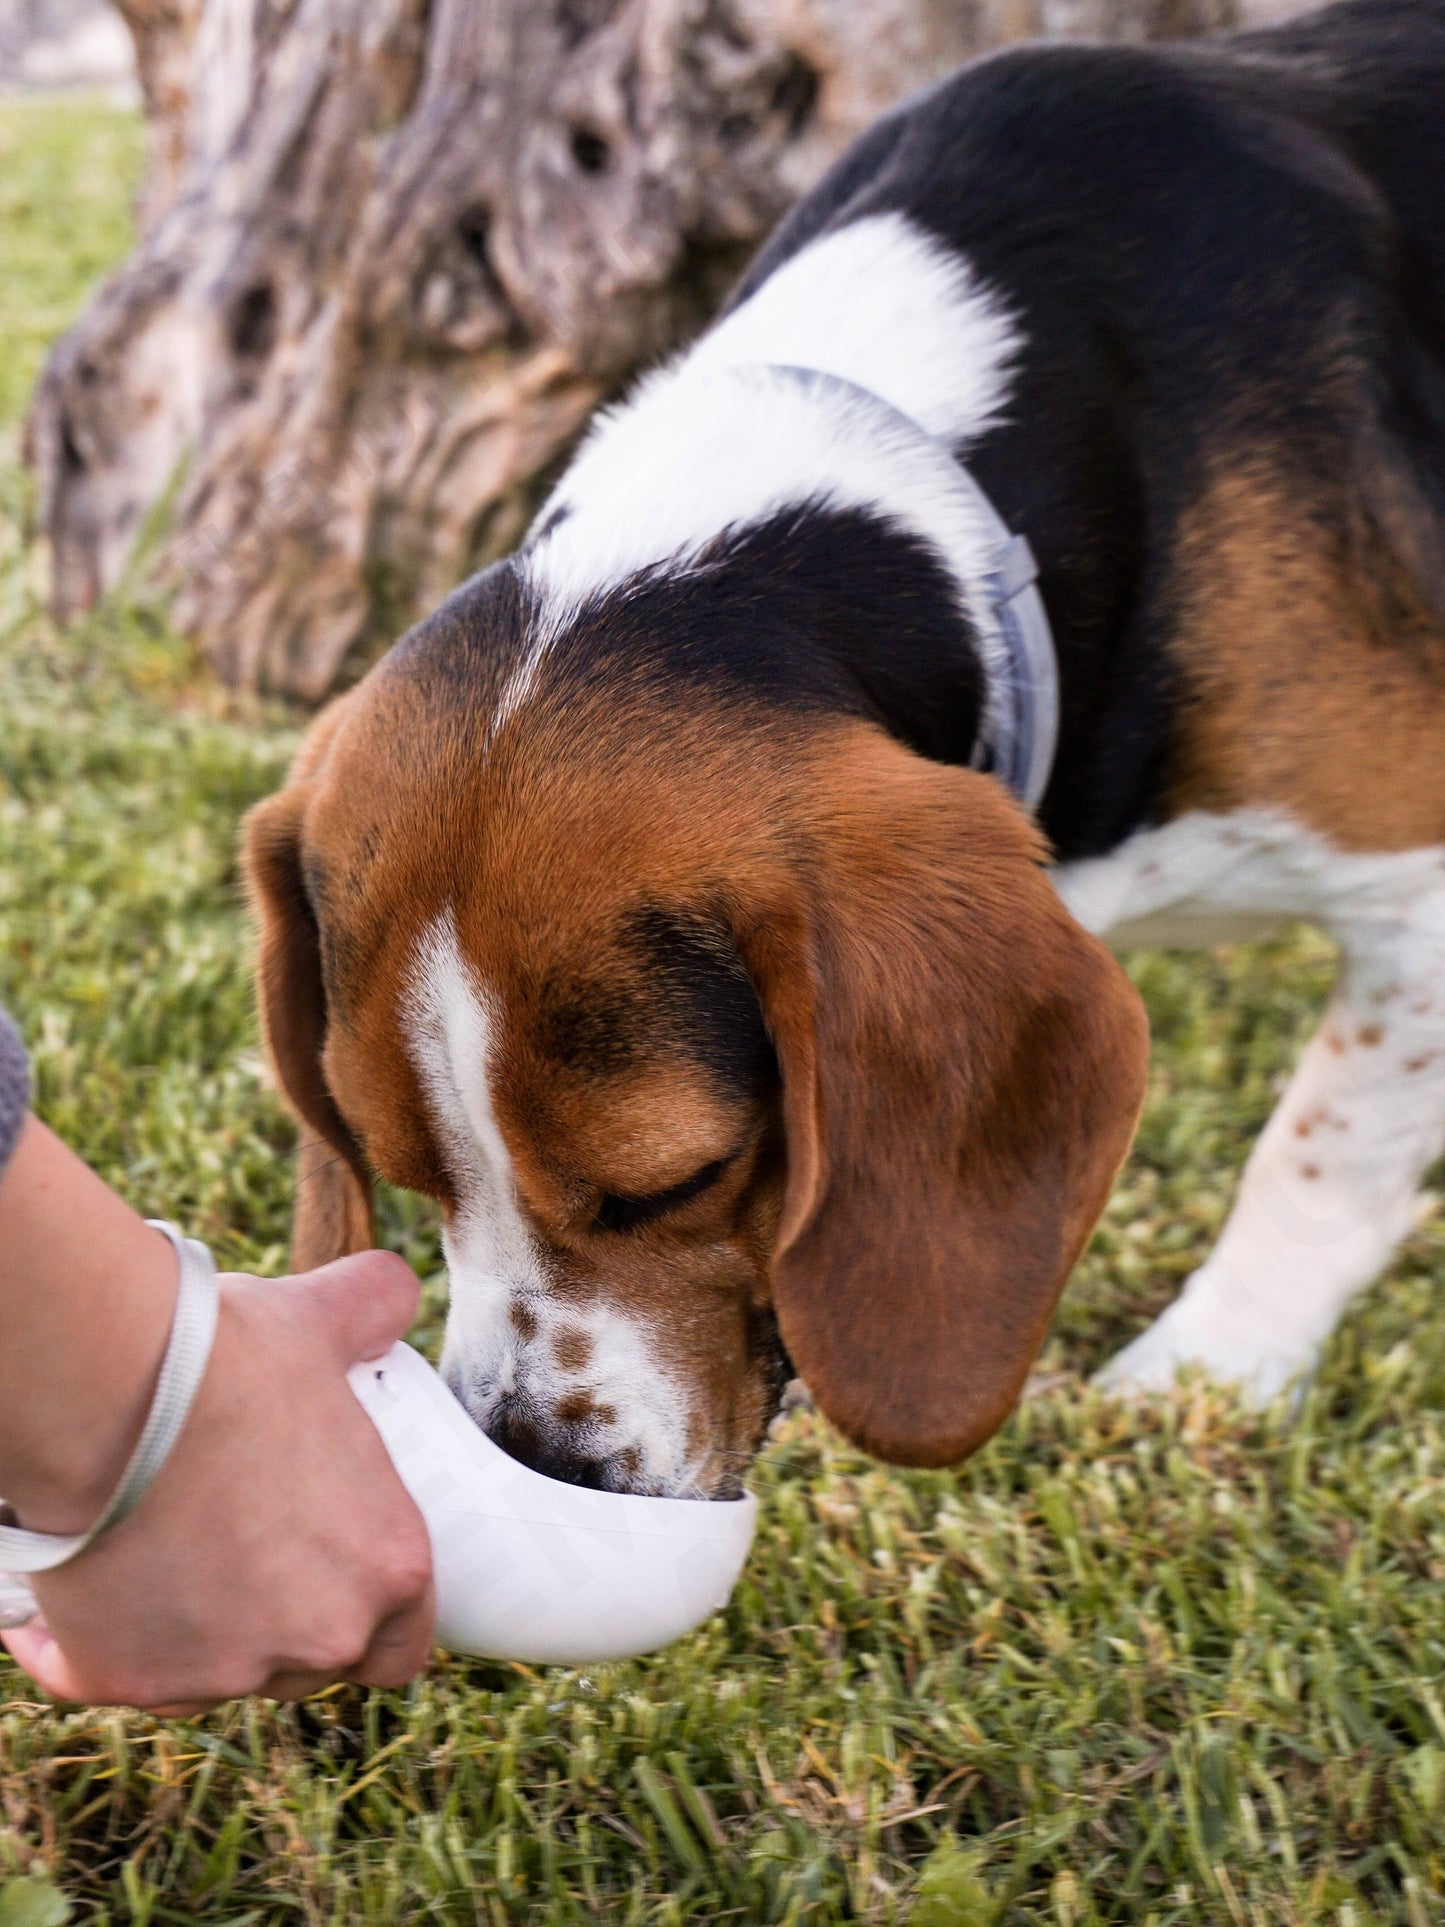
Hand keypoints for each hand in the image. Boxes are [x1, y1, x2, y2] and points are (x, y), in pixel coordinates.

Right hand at [2, 1251, 434, 1711]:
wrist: (109, 1392)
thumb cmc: (230, 1360)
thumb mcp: (322, 1322)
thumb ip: (374, 1309)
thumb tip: (392, 1293)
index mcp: (387, 1568)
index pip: (403, 1642)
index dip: (373, 1616)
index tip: (333, 1577)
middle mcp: (318, 1637)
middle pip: (313, 1662)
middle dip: (282, 1620)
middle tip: (242, 1550)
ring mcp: (221, 1672)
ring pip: (214, 1673)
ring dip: (194, 1630)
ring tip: (160, 1548)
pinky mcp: (124, 1680)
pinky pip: (106, 1671)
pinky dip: (88, 1639)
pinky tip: (76, 1583)